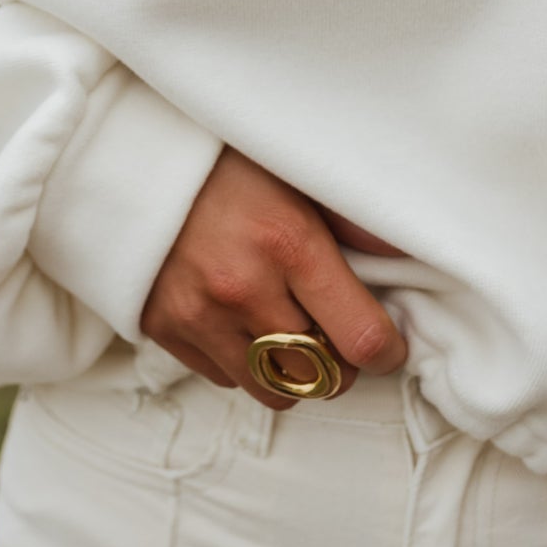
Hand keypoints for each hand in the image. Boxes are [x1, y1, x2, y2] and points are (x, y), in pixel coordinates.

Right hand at [141, 147, 409, 406]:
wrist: (130, 155)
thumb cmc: (226, 161)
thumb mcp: (299, 173)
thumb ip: (358, 220)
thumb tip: (417, 256)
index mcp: (288, 242)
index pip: (362, 339)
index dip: (387, 349)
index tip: (388, 340)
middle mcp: (242, 288)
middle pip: (323, 377)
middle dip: (341, 363)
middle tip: (337, 331)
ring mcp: (198, 315)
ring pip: (275, 391)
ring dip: (294, 372)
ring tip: (292, 329)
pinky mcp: (163, 330)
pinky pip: (227, 379)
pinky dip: (246, 362)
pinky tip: (244, 319)